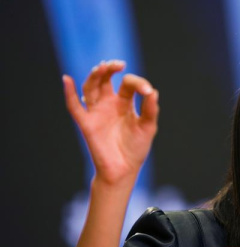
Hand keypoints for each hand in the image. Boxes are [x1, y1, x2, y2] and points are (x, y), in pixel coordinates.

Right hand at [63, 60, 158, 185]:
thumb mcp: (148, 127)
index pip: (128, 84)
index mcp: (125, 103)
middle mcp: (109, 104)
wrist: (124, 170)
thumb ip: (150, 110)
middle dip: (110, 69)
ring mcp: (97, 112)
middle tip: (118, 64)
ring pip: (91, 88)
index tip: (146, 91)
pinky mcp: (87, 123)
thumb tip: (153, 91)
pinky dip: (69, 93)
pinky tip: (67, 79)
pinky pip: (74, 106)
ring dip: (94, 76)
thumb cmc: (136, 148)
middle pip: (105, 79)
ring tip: (102, 67)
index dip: (138, 84)